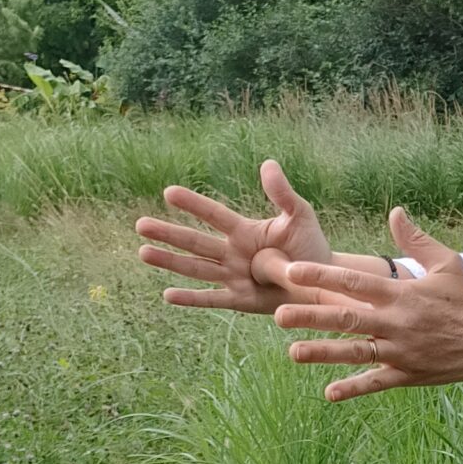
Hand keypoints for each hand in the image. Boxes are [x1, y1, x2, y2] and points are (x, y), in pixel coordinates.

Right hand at [134, 159, 333, 312]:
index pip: (214, 214)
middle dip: (168, 234)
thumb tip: (267, 163)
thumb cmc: (312, 248)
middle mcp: (233, 253)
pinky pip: (211, 298)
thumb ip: (282, 194)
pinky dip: (191, 298)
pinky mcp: (239, 300)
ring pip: (196, 268)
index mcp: (244, 231)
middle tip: (140, 225)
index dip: (193, 204)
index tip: (169, 192)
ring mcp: (233, 277)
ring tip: (143, 252)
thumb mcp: (300, 217)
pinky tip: (167, 294)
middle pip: (195, 242)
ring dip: (170, 261)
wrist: (321, 283)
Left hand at [274, 207, 462, 398]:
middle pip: (347, 318)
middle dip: (311, 316)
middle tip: (278, 314)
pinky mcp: (408, 375)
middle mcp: (398, 323)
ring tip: (292, 352)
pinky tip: (328, 393)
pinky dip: (354, 388)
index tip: (293, 271)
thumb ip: (417, 240)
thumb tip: (394, 211)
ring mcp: (401, 352)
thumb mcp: (448, 264)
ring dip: (323, 353)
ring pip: (356, 352)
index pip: (356, 282)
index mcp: (403, 294)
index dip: (323, 275)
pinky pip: (376, 382)